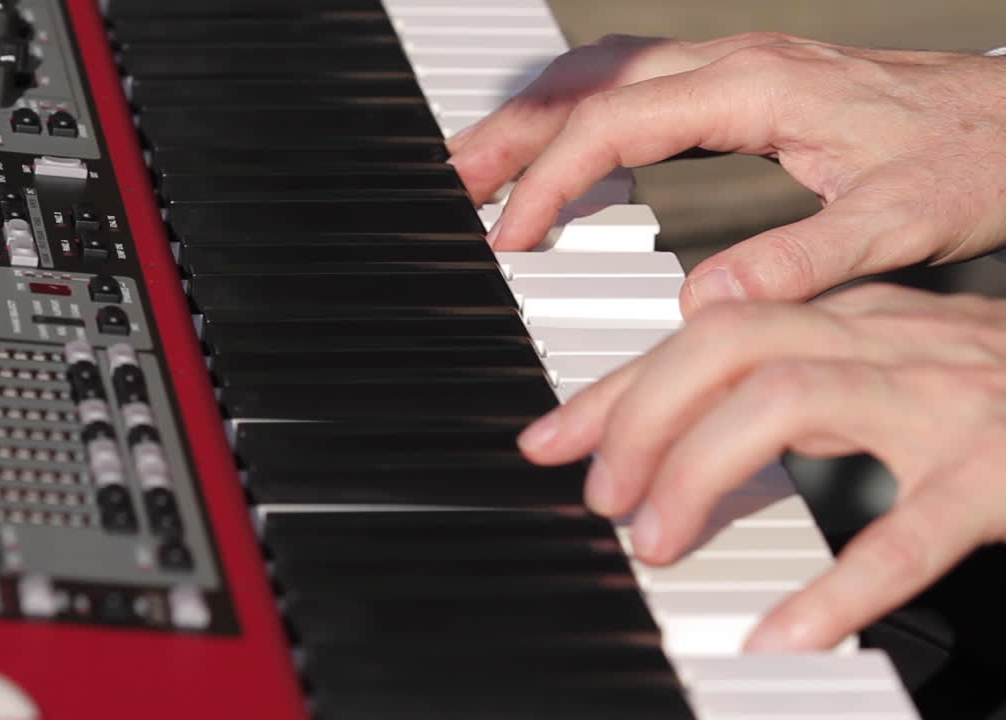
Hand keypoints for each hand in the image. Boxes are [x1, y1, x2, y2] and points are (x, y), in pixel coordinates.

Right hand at [448, 34, 1005, 313]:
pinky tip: (566, 141)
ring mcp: (738, 65)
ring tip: (481, 160)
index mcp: (756, 89)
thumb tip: (703, 299)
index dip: (550, 180)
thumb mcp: (898, 223)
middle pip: (588, 80)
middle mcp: (736, 63)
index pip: (614, 123)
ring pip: (605, 71)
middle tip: (453, 181)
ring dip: (536, 111)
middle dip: (511, 129)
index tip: (511, 237)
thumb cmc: (972, 159)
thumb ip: (801, 258)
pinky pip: (637, 80)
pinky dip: (581, 109)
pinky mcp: (747, 81)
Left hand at [515, 283, 1005, 651]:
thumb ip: (799, 384)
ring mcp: (949, 406)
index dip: (620, 386)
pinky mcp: (1000, 476)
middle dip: (642, 415)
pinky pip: (909, 534)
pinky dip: (835, 589)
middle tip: (602, 496)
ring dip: (701, 473)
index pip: (709, 329)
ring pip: (790, 403)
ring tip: (658, 543)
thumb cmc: (1001, 399)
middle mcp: (894, 344)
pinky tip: (782, 634)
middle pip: (730, 342)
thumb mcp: (891, 372)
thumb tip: (681, 432)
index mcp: (860, 320)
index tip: (554, 437)